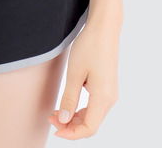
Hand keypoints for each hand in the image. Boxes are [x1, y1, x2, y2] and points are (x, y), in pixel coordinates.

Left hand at [48, 21, 119, 138]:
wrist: (104, 28)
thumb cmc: (89, 47)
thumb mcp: (74, 72)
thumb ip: (69, 98)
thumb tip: (63, 120)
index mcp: (103, 98)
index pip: (89, 128)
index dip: (71, 133)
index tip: (55, 129)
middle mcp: (110, 99)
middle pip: (91, 124)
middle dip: (70, 126)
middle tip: (50, 118)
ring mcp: (110, 93)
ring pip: (93, 116)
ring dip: (75, 118)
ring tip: (56, 112)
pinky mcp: (107, 87)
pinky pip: (95, 106)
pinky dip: (81, 109)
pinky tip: (68, 103)